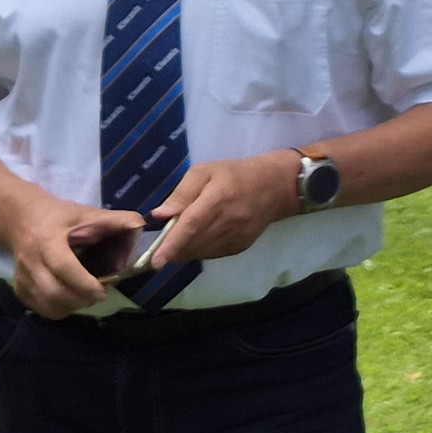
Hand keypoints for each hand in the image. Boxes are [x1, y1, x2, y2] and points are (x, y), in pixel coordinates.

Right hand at [7, 191, 143, 319]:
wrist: (21, 219)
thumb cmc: (60, 218)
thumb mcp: (86, 213)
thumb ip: (114, 220)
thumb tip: (141, 225)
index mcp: (48, 240)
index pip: (63, 267)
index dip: (84, 284)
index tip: (102, 291)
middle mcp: (30, 260)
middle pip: (52, 292)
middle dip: (79, 300)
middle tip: (98, 295)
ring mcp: (21, 276)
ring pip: (45, 305)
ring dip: (70, 307)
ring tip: (85, 297)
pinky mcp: (18, 288)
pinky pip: (39, 308)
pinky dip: (57, 310)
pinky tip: (69, 299)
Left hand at [148, 149, 308, 266]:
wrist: (275, 187)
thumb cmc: (235, 174)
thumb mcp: (205, 172)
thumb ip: (181, 193)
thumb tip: (159, 215)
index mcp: (218, 198)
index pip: (192, 225)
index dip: (173, 243)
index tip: (155, 260)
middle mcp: (229, 221)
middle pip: (194, 243)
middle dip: (172, 250)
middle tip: (155, 249)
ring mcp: (237, 237)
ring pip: (201, 252)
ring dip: (183, 252)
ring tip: (174, 244)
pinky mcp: (240, 247)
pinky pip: (211, 255)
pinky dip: (197, 251)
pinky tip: (194, 242)